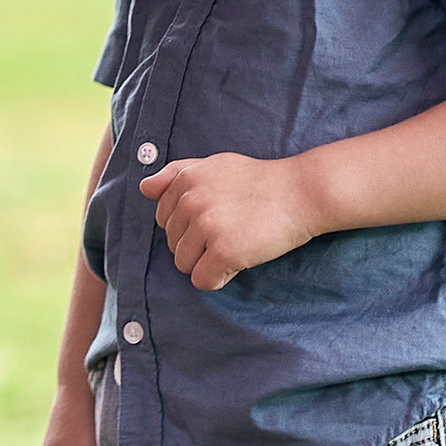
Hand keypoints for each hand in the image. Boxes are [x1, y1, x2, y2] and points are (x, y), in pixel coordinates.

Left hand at [137, 150, 316, 290]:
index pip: (163, 219)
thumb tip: (144, 188)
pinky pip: (202, 280)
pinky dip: (219, 278)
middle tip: (232, 230)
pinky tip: (238, 261)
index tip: (218, 217)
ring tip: (235, 244)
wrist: (301, 192)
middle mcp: (190, 200)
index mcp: (185, 179)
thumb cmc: (259, 182)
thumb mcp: (215, 165)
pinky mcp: (223, 250)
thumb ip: (176, 174)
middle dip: (198, 245)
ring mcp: (206, 225)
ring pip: (183, 264)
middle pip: (173, 243)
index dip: (189, 226)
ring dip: (207, 262)